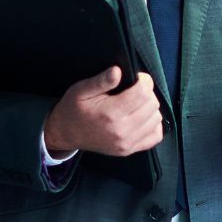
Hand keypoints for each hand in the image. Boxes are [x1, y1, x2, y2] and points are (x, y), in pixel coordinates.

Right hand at [43, 66, 163, 158]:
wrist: (65, 133)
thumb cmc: (73, 109)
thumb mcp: (81, 90)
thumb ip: (101, 81)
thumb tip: (118, 71)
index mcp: (110, 113)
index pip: (143, 93)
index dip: (144, 80)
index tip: (138, 77)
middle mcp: (121, 130)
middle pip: (152, 105)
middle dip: (147, 92)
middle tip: (135, 89)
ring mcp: (126, 143)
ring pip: (156, 119)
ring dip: (150, 107)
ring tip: (136, 103)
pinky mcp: (129, 150)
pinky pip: (155, 136)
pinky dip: (153, 124)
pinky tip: (142, 117)